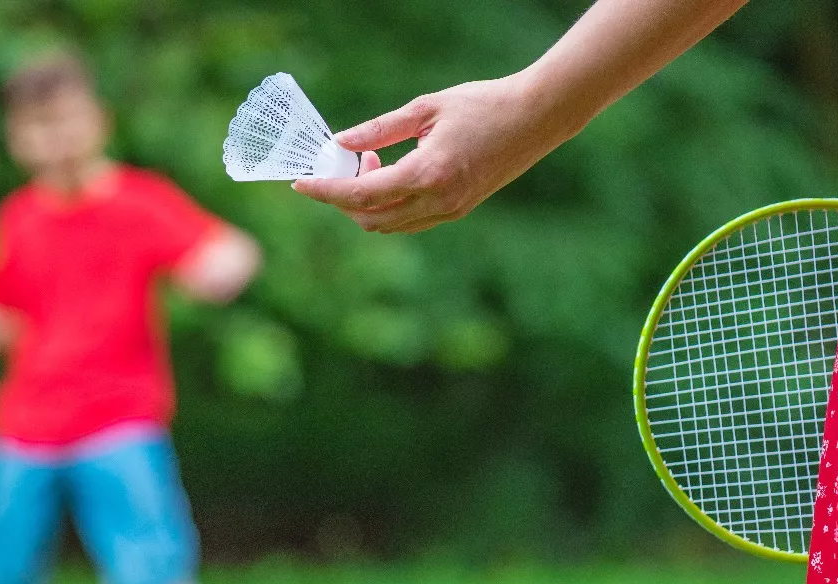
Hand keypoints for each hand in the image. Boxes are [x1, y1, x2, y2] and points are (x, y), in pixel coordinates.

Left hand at [292, 72, 578, 233]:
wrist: (536, 118)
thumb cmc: (484, 104)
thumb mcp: (426, 109)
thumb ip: (379, 129)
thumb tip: (339, 142)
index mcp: (428, 173)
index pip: (361, 194)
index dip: (325, 191)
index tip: (301, 184)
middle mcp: (439, 201)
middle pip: (370, 218)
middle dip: (343, 198)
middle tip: (341, 163)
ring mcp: (450, 210)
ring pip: (389, 225)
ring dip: (366, 203)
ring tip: (370, 161)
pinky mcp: (458, 210)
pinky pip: (409, 220)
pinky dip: (388, 205)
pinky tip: (391, 172)